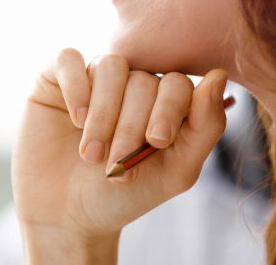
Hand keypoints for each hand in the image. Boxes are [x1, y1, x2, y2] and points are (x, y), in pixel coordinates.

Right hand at [11, 48, 229, 247]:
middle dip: (131, 126)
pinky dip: (76, 87)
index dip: (169, 109)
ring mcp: (93, 76)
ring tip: (92, 154)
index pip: (177, 83)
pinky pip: (69, 59)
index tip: (156, 142)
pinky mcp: (55, 77)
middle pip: (143, 80)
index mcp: (163, 101)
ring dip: (103, 114)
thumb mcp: (176, 171)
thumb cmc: (125, 195)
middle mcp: (130, 82)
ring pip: (110, 67)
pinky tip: (75, 119)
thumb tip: (220, 75)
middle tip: (116, 166)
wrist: (68, 217)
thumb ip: (205, 127)